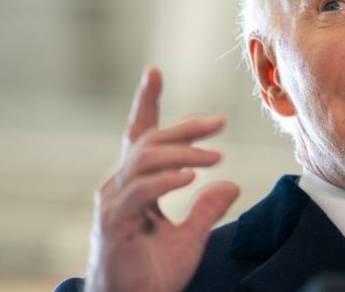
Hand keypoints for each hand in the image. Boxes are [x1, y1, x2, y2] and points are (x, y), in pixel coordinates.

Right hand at [84, 67, 239, 291]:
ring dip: (183, 154)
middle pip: (150, 141)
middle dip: (185, 127)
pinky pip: (140, 191)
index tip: (154, 72)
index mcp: (135, 185)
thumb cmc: (152, 273)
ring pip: (145, 160)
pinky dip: (165, 180)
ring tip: (215, 157)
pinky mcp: (115, 224)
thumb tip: (230, 185)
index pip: (140, 136)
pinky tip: (190, 177)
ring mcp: (114, 204)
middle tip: (219, 123)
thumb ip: (207, 209)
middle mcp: (120, 187)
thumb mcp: (189, 237)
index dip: (146, 103)